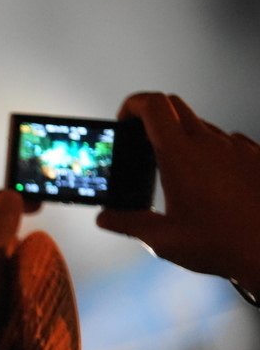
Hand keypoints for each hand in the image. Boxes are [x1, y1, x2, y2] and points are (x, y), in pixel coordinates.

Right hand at [97, 92, 259, 292]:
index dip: (132, 104)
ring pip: (202, 126)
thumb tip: (105, 218)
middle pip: (174, 106)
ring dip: (183, 138)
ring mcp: (236, 147)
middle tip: (143, 143)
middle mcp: (209, 143)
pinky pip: (228, 141)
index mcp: (179, 156)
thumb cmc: (222, 244)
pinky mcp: (256, 156)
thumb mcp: (163, 239)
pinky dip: (212, 152)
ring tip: (180, 174)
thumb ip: (128, 224)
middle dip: (153, 117)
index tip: (124, 121)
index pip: (152, 105)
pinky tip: (213, 182)